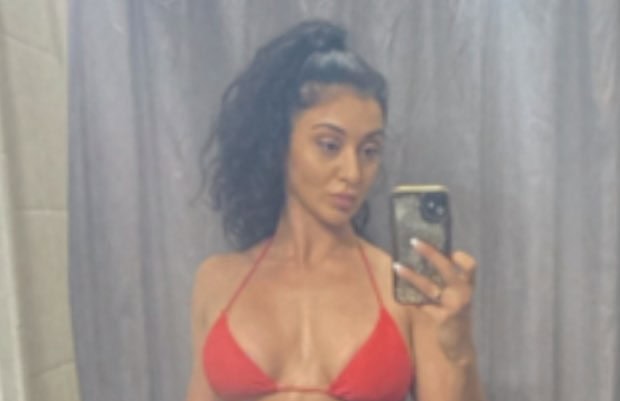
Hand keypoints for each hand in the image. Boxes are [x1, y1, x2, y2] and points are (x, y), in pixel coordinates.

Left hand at [394, 238, 477, 363]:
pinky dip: (411, 299)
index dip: (461, 256)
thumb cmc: (454, 316)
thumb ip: (445, 283)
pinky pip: (421, 304)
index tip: (448, 250)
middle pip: (446, 268)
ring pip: (428, 286)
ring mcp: (453, 306)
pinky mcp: (442, 318)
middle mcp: (463, 293)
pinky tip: (401, 296)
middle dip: (430, 252)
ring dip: (410, 275)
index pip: (470, 265)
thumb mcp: (455, 298)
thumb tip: (420, 261)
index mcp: (467, 286)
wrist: (459, 345)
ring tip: (396, 266)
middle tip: (413, 242)